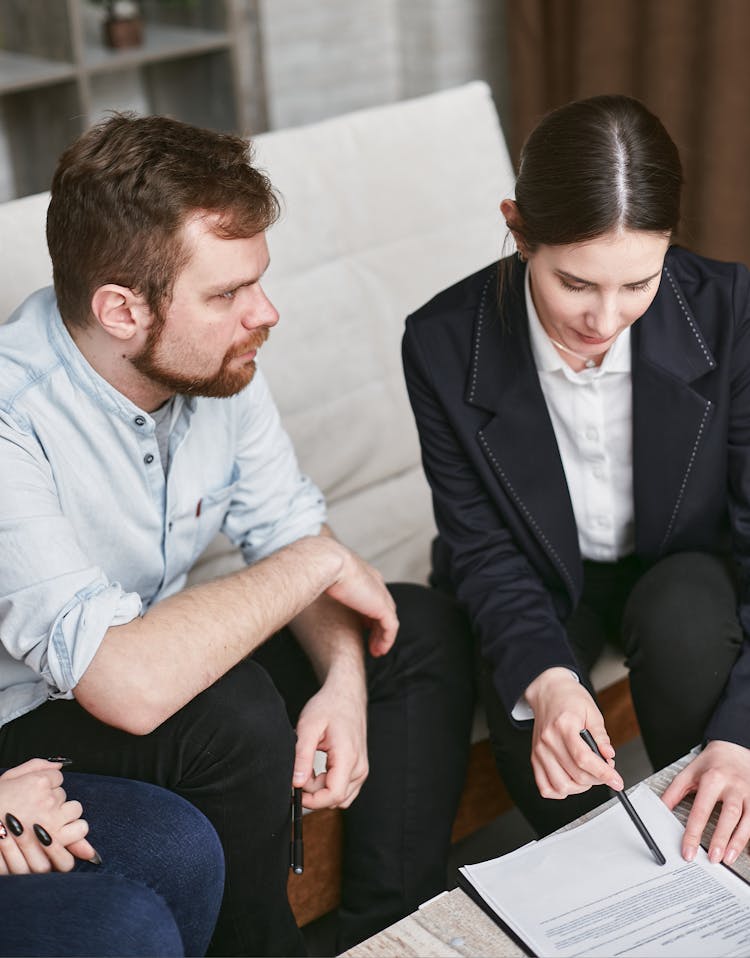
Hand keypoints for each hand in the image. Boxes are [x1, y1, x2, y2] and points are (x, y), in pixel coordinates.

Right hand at [0, 759, 96, 872]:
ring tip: (54, 831)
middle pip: (70, 800)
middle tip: (42, 816)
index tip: (37, 796)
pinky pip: (72, 848)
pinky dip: (69, 849)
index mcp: (38, 782)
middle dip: (60, 808)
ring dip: (69, 826)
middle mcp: (48, 801)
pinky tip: (57, 847)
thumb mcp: (8, 778)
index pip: (58, 779)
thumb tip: (60, 765)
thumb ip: (35, 766)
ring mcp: (50, 825)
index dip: (49, 788)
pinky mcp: (49, 847)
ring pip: (78, 822)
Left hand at [292, 674, 368, 810]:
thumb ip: (302, 756)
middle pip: (335, 798)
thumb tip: (296, 783)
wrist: (346, 695)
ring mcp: (361, 770)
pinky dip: (329, 785)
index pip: (333, 795)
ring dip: (321, 790)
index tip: (295, 791)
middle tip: (299, 770)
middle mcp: (359, 768)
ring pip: (340, 797)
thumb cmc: (328, 707)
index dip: (312, 801)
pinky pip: (344, 789)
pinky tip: (319, 769)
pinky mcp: (359, 769)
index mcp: (348, 757)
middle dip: (313, 792)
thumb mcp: (308, 727)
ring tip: (309, 768)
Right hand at [324, 547, 398, 656]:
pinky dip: (386, 640)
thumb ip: (322, 587)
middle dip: (377, 625)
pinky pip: (390, 627)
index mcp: (361, 573)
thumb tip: (307, 594)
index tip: (360, 626)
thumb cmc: (317, 567)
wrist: (327, 560)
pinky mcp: (382, 606)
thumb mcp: (321, 578)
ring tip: (375, 651)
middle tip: (371, 642)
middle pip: (382, 607)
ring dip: (382, 636)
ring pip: (388, 619)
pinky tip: (378, 650)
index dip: (366, 611)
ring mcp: (380, 594)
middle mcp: (374, 582)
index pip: (371, 594)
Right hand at [525, 668, 623, 798]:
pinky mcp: (535, 759)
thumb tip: (609, 756)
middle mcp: (548, 740)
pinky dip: (560, 791)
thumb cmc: (569, 699)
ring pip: (561, 786)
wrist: (548, 692)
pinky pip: (545, 787)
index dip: (603, 773)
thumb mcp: (592, 712)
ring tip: (588, 774)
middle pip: (576, 774)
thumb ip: (601, 736)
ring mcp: (539, 751)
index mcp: (563, 726)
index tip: (617, 781)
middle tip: (606, 770)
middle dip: (598, 779)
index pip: (584, 758)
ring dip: (580, 787)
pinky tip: (571, 781)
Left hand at [661, 740, 749, 864]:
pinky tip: (744, 849)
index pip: (701, 809)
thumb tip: (661, 810)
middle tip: (712, 858)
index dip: (693, 832)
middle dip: (721, 839)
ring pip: (747, 820)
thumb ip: (674, 792)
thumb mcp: (689, 772)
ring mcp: (749, 793)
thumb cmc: (711, 763)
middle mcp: (733, 786)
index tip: (688, 850)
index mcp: (713, 779)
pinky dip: (749, 836)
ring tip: (727, 858)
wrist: (734, 748)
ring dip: (738, 842)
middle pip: (729, 815)